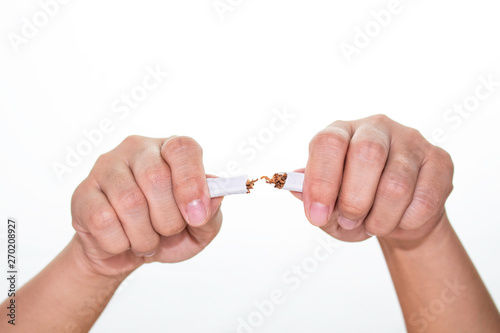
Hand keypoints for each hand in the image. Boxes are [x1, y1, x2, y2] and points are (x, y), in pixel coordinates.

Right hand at [71, 136, 222, 276]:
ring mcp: (106, 166)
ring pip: (129, 202)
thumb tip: (215, 195)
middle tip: (168, 232)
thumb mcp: (198, 230)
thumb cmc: (166, 234)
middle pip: (156, 178)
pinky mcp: (83, 191)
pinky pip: (102, 220)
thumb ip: (211, 213)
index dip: (191, 182)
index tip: (196, 216)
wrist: (125, 253)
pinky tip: (121, 240)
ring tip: (146, 240)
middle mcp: (138, 149)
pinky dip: (119, 243)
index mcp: (170, 150)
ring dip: (144, 236)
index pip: (183, 149)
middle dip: (168, 220)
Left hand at [298, 114, 453, 242]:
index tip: (317, 215)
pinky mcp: (439, 159)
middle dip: (354, 200)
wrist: (399, 219)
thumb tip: (294, 185)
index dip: (321, 181)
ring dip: (380, 218)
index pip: (328, 142)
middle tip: (349, 220)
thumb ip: (311, 199)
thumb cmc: (356, 209)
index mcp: (340, 132)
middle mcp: (375, 127)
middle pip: (366, 153)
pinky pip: (425, 198)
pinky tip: (400, 220)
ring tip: (373, 225)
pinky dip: (406, 222)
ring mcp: (411, 140)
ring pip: (396, 182)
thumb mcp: (328, 210)